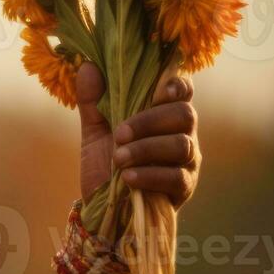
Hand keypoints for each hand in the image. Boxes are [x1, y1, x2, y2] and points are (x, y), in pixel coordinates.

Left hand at [76, 61, 200, 209]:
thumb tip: (86, 65)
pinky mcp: (183, 188)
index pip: (183, 90)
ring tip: (119, 159)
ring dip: (146, 149)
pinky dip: (150, 174)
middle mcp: (182, 134)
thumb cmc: (105, 166)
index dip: (177, 85)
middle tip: (119, 134)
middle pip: (184, 115)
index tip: (158, 91)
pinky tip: (128, 177)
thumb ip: (92, 101)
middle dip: (149, 121)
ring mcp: (187, 161)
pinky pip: (176, 177)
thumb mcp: (94, 132)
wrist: (104, 209)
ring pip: (181, 145)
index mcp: (164, 115)